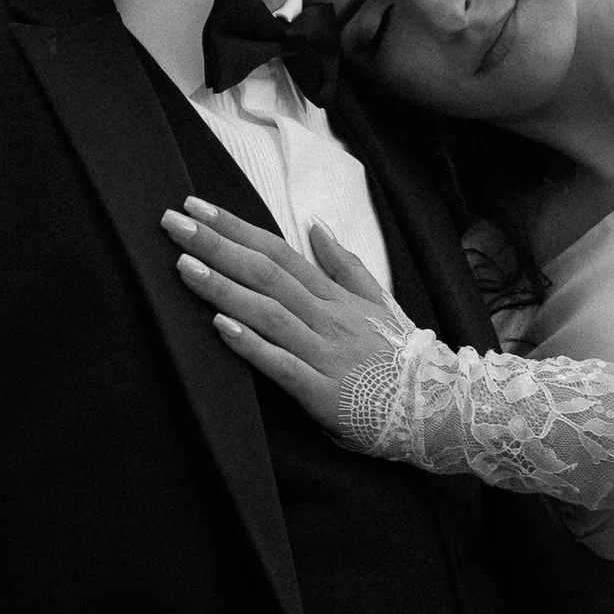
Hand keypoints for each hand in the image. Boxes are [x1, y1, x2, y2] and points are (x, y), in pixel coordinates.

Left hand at [163, 197, 413, 420]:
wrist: (439, 406)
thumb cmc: (401, 355)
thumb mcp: (378, 300)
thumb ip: (344, 263)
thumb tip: (316, 225)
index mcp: (332, 295)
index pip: (277, 251)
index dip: (236, 228)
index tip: (197, 206)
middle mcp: (325, 316)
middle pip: (265, 273)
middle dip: (216, 245)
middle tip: (173, 222)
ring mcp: (323, 352)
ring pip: (268, 312)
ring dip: (224, 287)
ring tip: (184, 265)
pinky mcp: (322, 391)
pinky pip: (282, 365)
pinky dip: (252, 344)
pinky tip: (222, 327)